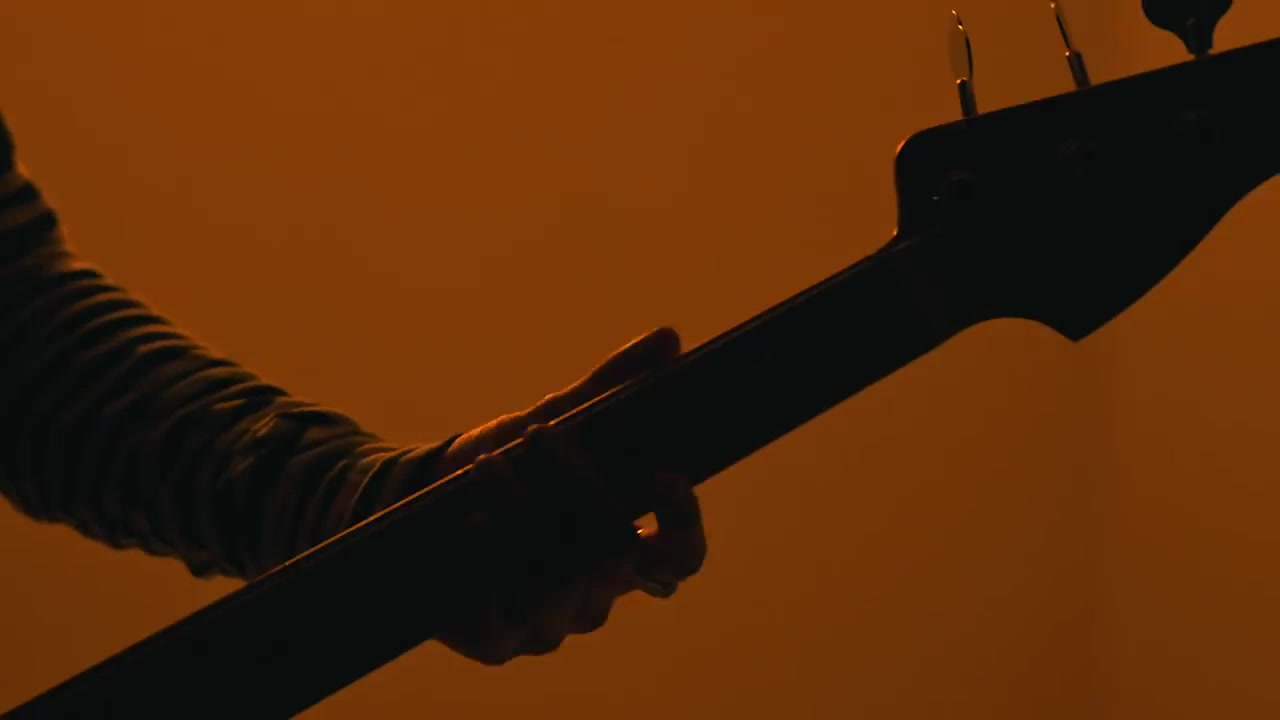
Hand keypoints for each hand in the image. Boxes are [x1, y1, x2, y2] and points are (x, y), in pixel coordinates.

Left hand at [433, 327, 706, 665]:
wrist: (415, 508)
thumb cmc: (503, 463)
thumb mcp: (556, 420)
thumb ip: (611, 388)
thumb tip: (668, 338)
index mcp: (626, 549)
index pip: (681, 555)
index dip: (682, 523)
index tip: (665, 475)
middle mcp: (599, 595)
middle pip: (611, 554)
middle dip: (572, 487)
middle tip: (536, 435)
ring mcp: (553, 623)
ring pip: (559, 578)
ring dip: (522, 514)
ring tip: (487, 466)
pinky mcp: (501, 640)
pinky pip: (509, 610)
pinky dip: (493, 562)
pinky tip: (475, 524)